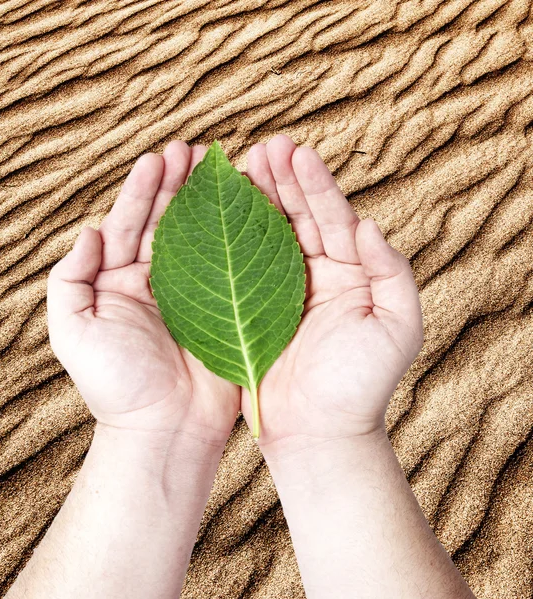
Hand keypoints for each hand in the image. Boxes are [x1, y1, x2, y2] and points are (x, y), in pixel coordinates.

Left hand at [47, 141, 238, 444]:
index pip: (130, 223)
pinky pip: (231, 266)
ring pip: (199, 237)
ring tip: (219, 167)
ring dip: (208, 201)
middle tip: (194, 151)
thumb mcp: (72, 333)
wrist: (164, 429)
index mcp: (120, 281)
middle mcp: (156, 281)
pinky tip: (247, 209)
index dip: (143, 190)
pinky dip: (238, 236)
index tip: (159, 157)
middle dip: (178, 184)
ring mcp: (193, 293)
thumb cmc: (116, 386)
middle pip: (167, 221)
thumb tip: (87, 232)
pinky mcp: (225, 308)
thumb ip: (69, 280)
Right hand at [242, 134, 422, 455]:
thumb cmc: (361, 386)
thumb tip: (369, 225)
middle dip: (281, 181)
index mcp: (351, 273)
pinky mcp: (252, 310)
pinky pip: (242, 268)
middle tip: (260, 149)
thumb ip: (392, 273)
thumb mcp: (397, 328)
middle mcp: (317, 275)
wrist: (319, 432)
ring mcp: (282, 291)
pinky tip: (218, 215)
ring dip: (255, 200)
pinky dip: (232, 240)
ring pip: (268, 236)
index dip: (314, 185)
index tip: (293, 152)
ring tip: (239, 166)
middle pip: (298, 218)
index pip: (333, 218)